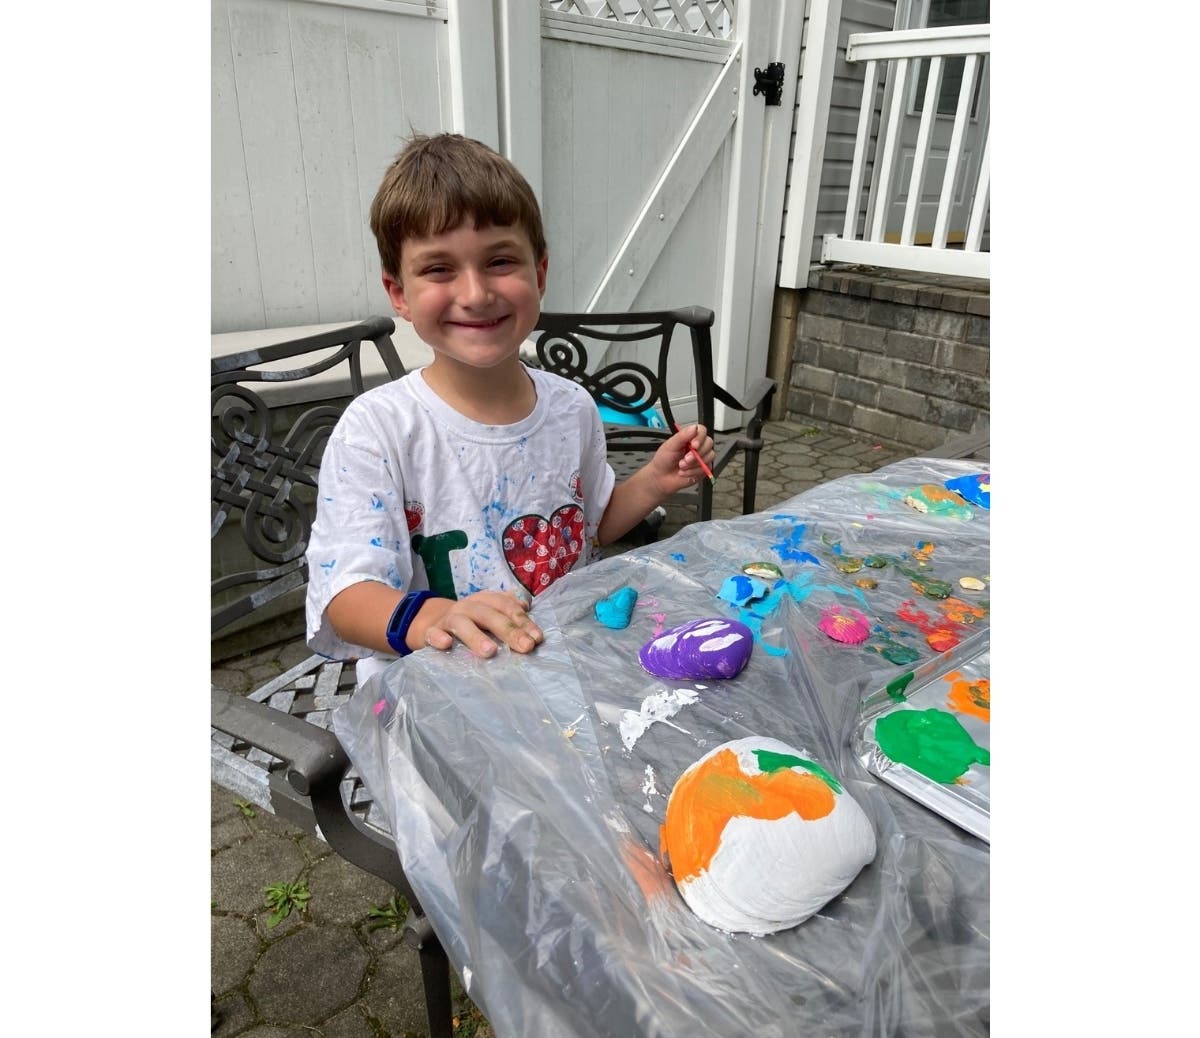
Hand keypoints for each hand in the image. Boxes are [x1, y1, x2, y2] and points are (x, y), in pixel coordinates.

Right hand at [414, 589, 543, 657]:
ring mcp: (449, 619)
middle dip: (509, 630)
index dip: (523, 621)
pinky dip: (438, 638)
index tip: (537, 638)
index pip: (506, 607)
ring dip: (476, 636)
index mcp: (485, 600)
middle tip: (525, 647)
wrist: (433, 623)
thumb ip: (509, 611)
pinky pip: (433, 633)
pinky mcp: (431, 632)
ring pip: (462, 624)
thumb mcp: (490, 613)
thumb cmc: (472, 622)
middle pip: (489, 615)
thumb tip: (526, 605)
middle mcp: (468, 606)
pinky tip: (447, 644)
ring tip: (490, 651)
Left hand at [652, 423, 714, 492]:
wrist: (661, 477)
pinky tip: (684, 472)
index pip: (702, 431)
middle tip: (685, 458)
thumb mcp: (670, 446)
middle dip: (697, 453)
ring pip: (709, 456)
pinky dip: (693, 472)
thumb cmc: (663, 460)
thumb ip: (682, 436)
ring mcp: (701, 458)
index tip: (693, 445)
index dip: (700, 437)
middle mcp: (697, 447)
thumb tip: (694, 428)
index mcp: (689, 438)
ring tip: (682, 466)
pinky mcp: (703, 469)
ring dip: (694, 464)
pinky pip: (705, 469)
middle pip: (709, 443)